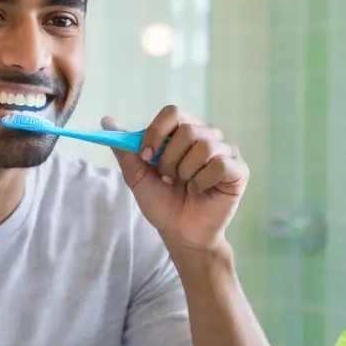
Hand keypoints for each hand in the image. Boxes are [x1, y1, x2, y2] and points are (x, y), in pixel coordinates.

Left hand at [102, 106, 247, 253]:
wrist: (180, 233)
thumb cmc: (163, 203)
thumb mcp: (138, 177)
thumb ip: (126, 150)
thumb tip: (106, 121)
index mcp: (184, 131)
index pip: (173, 112)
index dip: (156, 133)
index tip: (147, 157)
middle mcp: (208, 135)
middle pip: (188, 130)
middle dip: (170, 160)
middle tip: (169, 178)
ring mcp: (226, 151)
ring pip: (204, 147)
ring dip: (186, 172)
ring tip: (185, 185)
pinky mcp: (239, 170)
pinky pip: (219, 165)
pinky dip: (203, 182)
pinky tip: (200, 191)